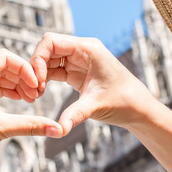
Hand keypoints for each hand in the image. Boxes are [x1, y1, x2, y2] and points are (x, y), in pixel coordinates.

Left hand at [0, 48, 62, 171]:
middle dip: (22, 78)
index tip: (37, 85)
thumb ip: (31, 125)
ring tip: (31, 100)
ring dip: (14, 86)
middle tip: (37, 95)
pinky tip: (17, 102)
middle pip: (1, 67)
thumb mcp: (1, 127)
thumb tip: (59, 129)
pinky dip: (4, 94)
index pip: (5, 57)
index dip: (25, 69)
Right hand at [30, 32, 153, 135]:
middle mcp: (81, 51)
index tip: (36, 80)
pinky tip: (40, 93)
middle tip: (33, 89)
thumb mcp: (97, 106)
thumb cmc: (123, 101)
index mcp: (87, 48)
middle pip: (47, 49)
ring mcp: (78, 61)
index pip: (51, 41)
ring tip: (35, 94)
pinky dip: (44, 80)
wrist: (137, 108)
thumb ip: (75, 114)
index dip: (38, 57)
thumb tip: (59, 130)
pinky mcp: (76, 73)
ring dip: (38, 75)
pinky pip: (53, 71)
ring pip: (48, 60)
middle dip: (36, 67)